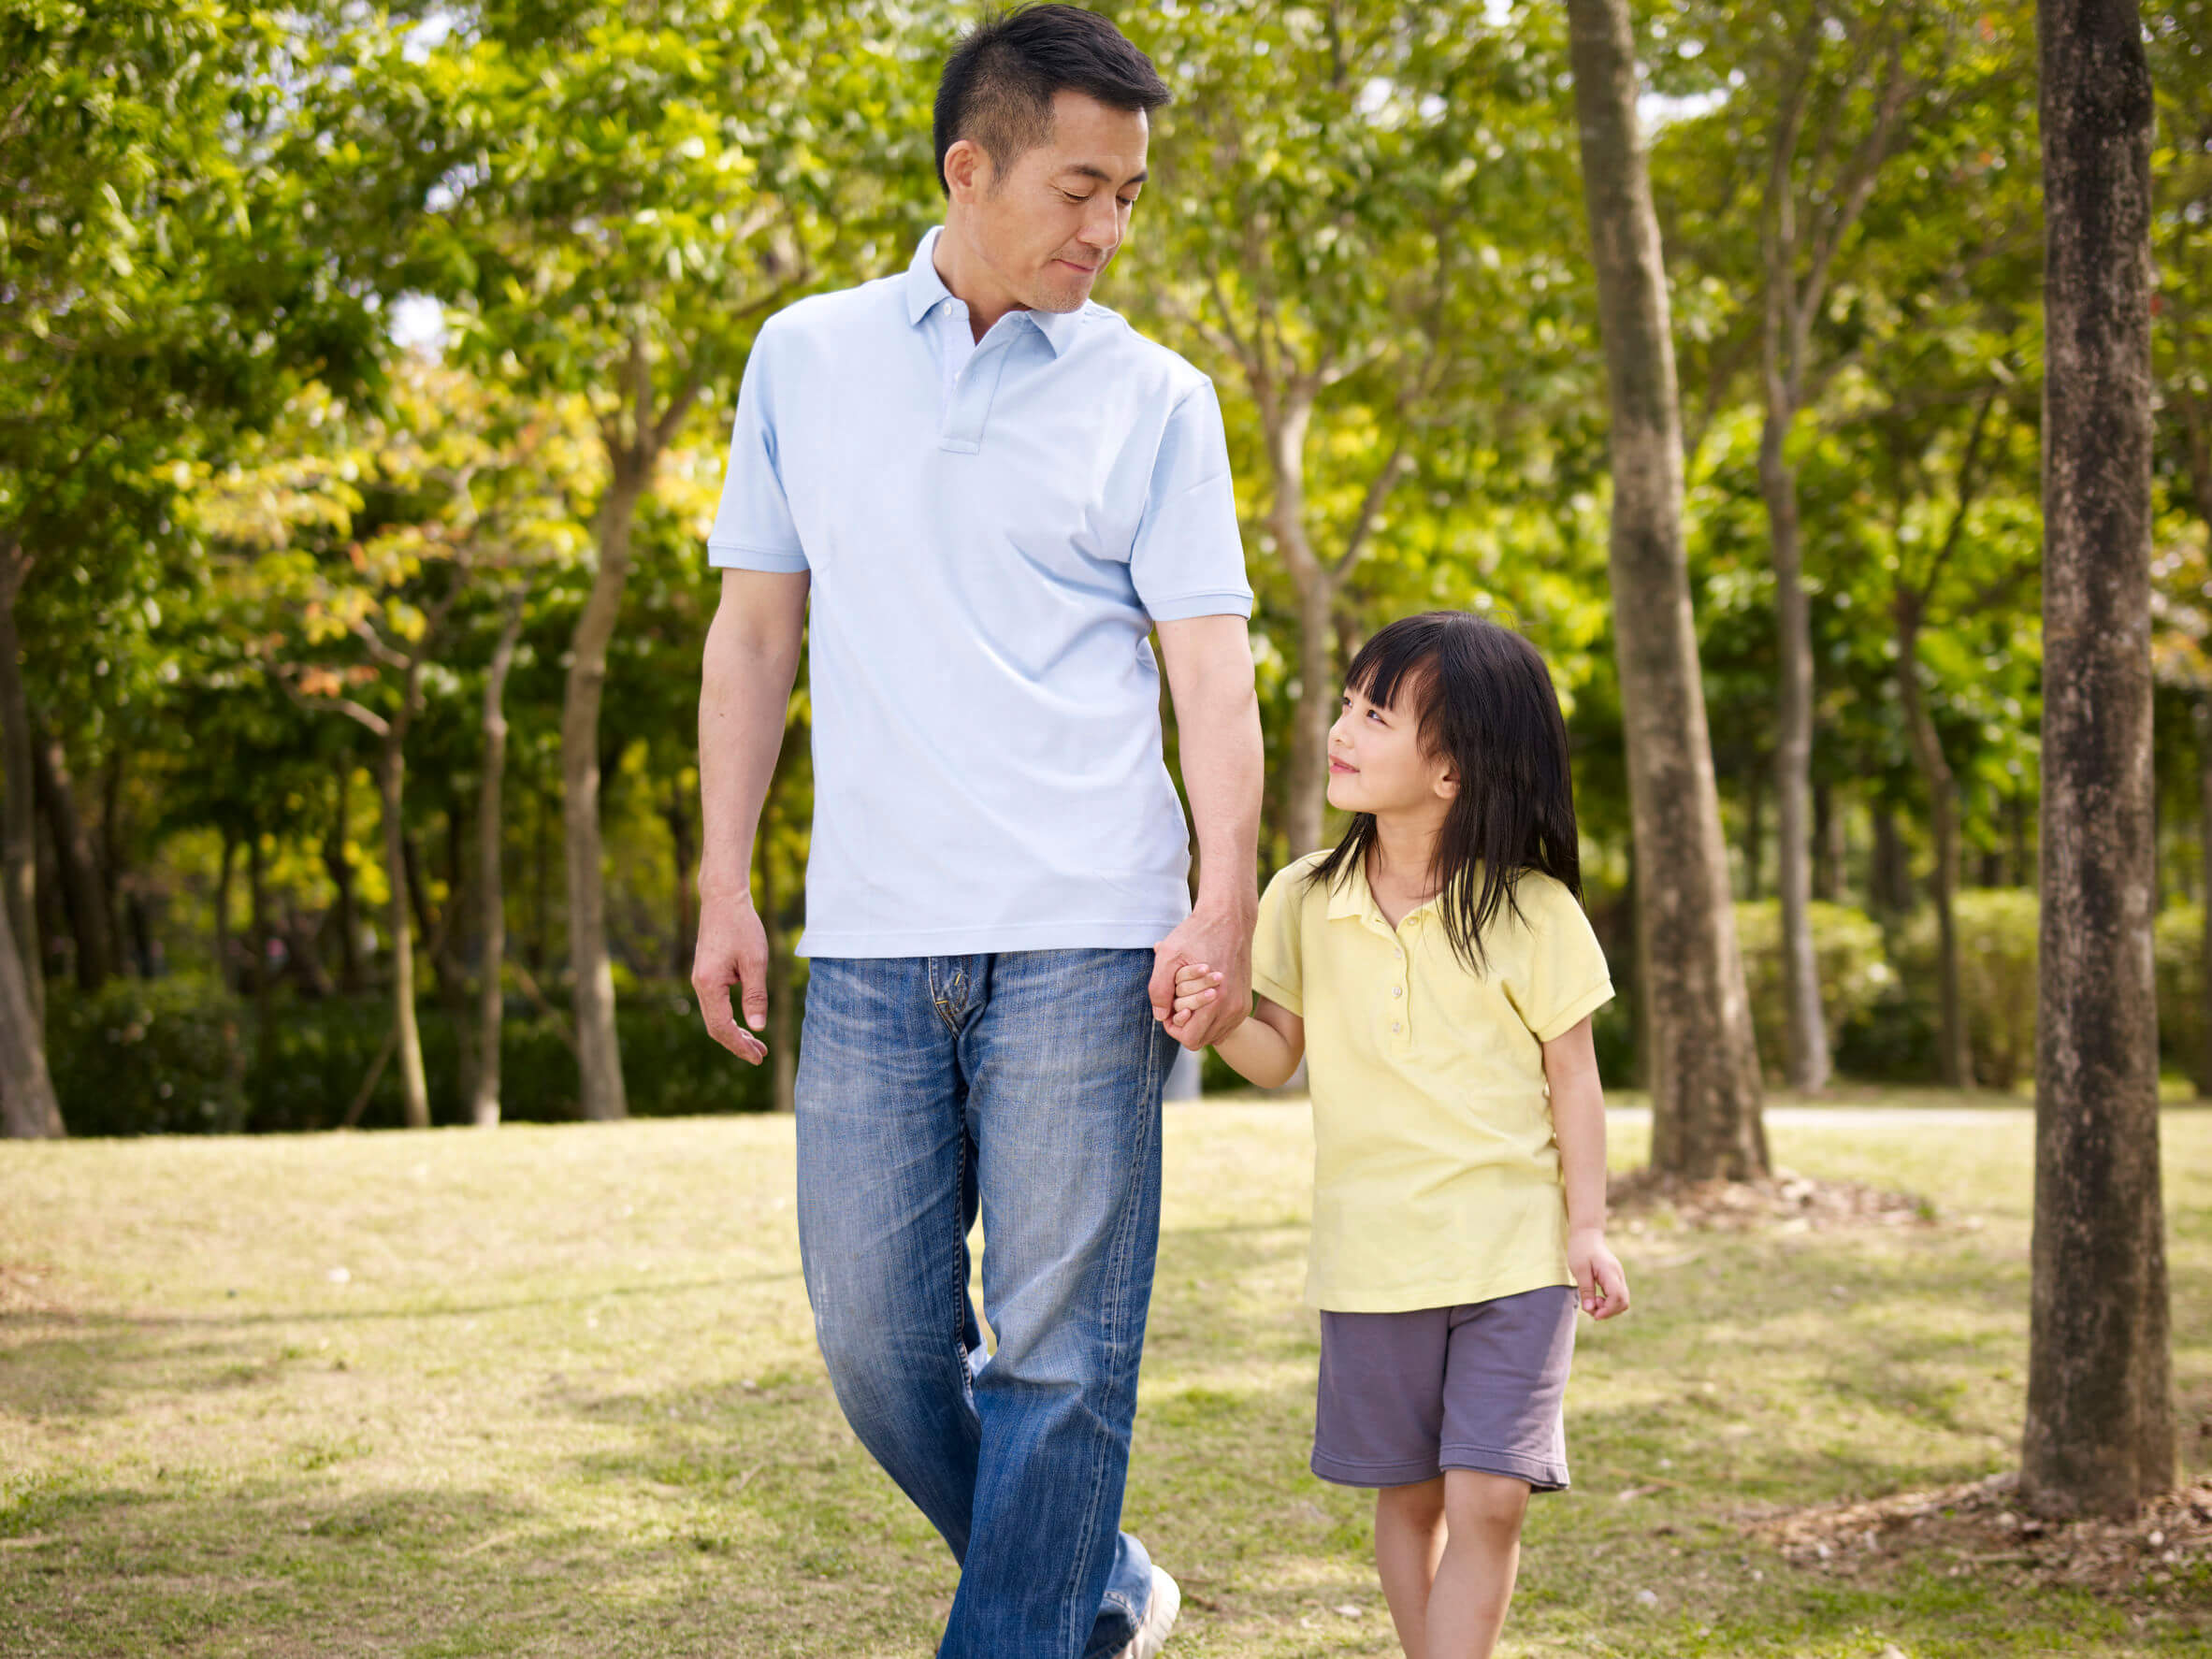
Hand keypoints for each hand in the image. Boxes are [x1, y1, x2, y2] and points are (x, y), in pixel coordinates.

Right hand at [691, 890, 769, 1064]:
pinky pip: (715, 1005)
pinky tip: (745, 1022)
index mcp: (709, 984)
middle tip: (760, 1055)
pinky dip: (729, 1018)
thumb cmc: (742, 927)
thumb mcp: (755, 962)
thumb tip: (757, 1027)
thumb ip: (755, 996)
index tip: (758, 1057)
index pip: (722, 1027)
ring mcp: (701, 980)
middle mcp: (700, 985)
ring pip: (714, 1017)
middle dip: (737, 1044)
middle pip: (715, 1027)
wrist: (723, 899)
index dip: (740, 1046)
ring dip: (734, 1032)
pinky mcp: (706, 974)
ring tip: (756, 1044)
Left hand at [1149, 900, 1251, 1050]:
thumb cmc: (1196, 934)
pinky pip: (1225, 1026)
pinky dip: (1211, 1018)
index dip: (1173, 1027)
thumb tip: (1160, 1016)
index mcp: (1215, 1001)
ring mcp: (1241, 1008)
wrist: (1229, 919)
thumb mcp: (1168, 955)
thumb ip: (1159, 989)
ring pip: (1213, 1035)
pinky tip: (1203, 998)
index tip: (1169, 1006)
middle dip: (1185, 1025)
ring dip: (1199, 1022)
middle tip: (1178, 1001)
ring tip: (1191, 997)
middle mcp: (1233, 1009)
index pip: (1189, 1038)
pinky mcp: (1245, 1003)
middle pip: (1201, 1040)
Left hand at [1568, 1228, 1630, 1319]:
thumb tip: (1590, 1310)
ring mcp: (1619, 1277)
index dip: (1608, 1310)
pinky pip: (1617, 1296)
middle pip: (1623, 1302)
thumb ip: (1586, 1290)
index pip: (1618, 1297)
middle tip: (1591, 1307)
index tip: (1594, 1315)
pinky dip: (1608, 1302)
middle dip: (1608, 1311)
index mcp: (1610, 1272)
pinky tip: (1595, 1297)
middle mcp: (1618, 1276)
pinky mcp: (1615, 1279)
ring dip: (1608, 1307)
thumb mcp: (1579, 1270)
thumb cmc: (1581, 1250)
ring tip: (1591, 1301)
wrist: (1587, 1235)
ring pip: (1621, 1301)